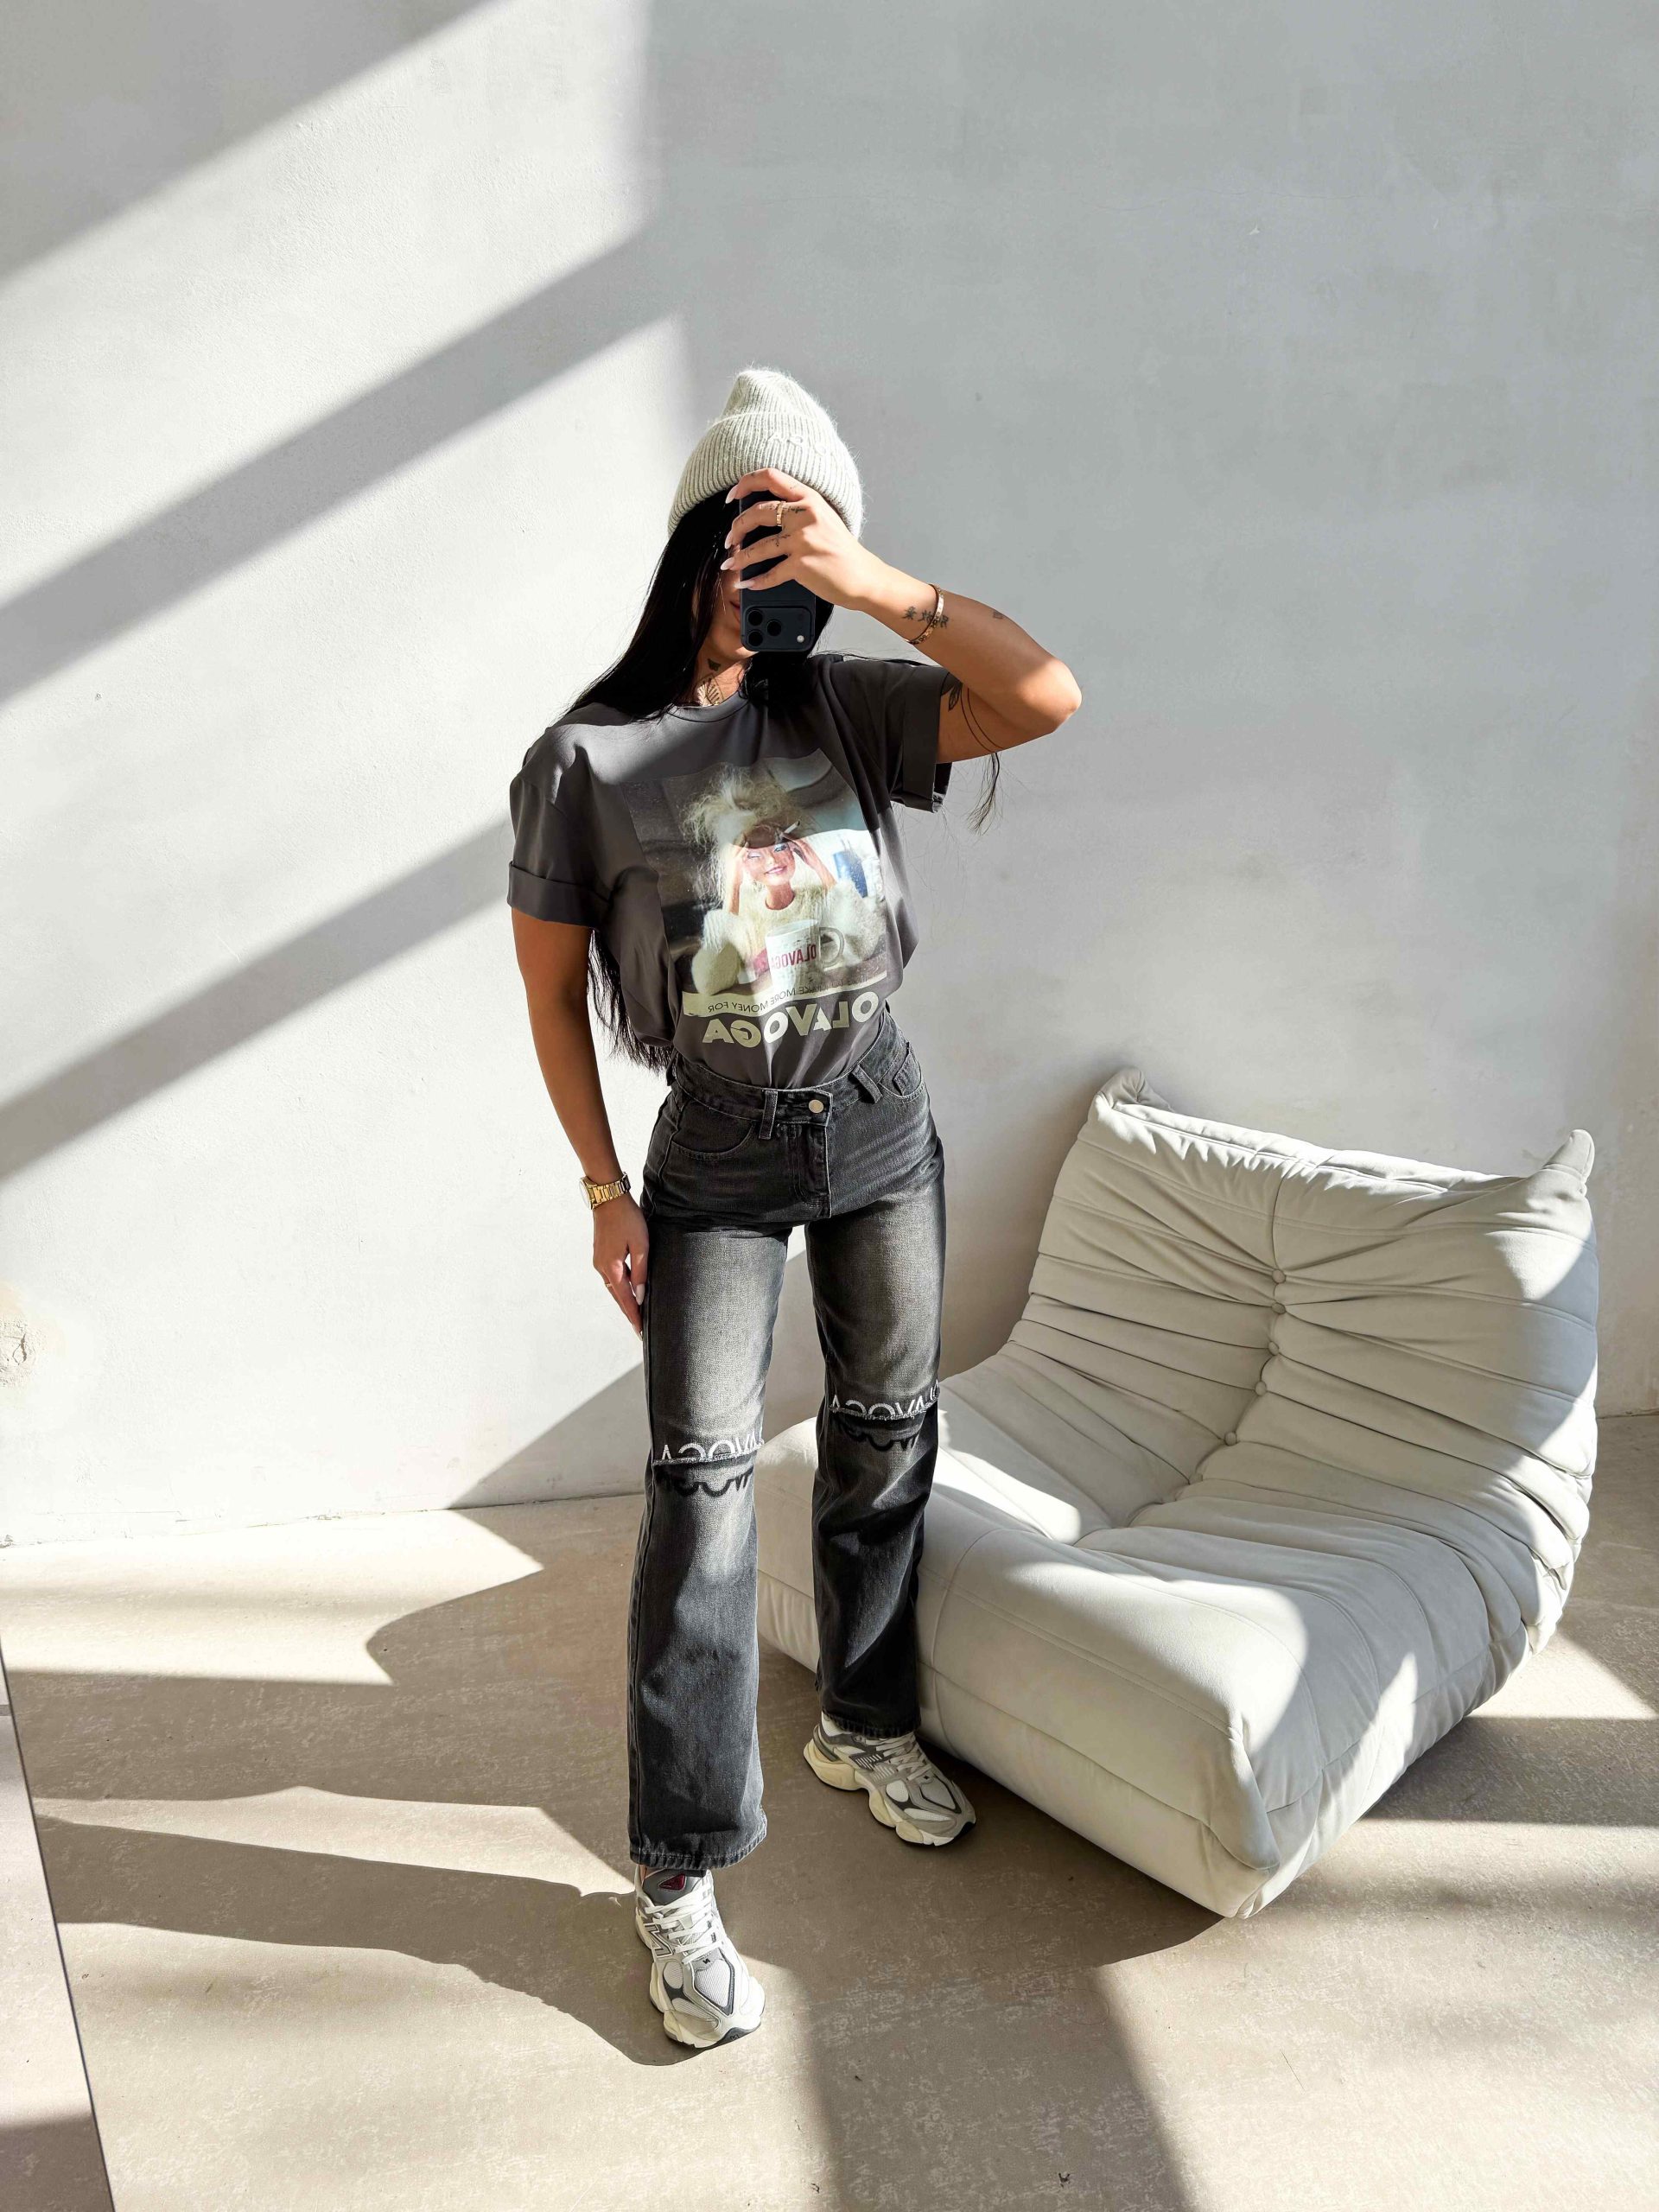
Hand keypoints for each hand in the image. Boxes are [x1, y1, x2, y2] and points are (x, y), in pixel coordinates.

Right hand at [594, 1193, 649, 1338]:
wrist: (608, 1198)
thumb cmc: (627, 1218)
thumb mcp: (640, 1244)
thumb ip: (640, 1271)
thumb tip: (640, 1295)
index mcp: (612, 1268)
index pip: (625, 1299)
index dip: (634, 1315)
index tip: (640, 1331)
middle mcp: (602, 1267)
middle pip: (617, 1296)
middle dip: (628, 1312)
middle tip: (638, 1328)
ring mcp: (599, 1260)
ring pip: (613, 1287)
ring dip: (624, 1300)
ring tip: (636, 1312)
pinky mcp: (601, 1254)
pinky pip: (611, 1276)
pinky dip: (620, 1287)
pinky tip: (629, 1289)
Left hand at [722, 467, 883, 611]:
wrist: (864, 576)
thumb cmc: (842, 550)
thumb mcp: (824, 519)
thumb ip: (798, 511)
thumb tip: (762, 516)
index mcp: (809, 498)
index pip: (770, 477)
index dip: (745, 483)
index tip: (733, 496)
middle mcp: (805, 515)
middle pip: (758, 513)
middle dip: (737, 527)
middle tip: (730, 538)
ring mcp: (803, 540)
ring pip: (759, 547)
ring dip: (740, 558)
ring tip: (731, 563)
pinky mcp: (802, 566)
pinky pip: (770, 574)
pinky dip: (755, 581)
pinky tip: (747, 583)